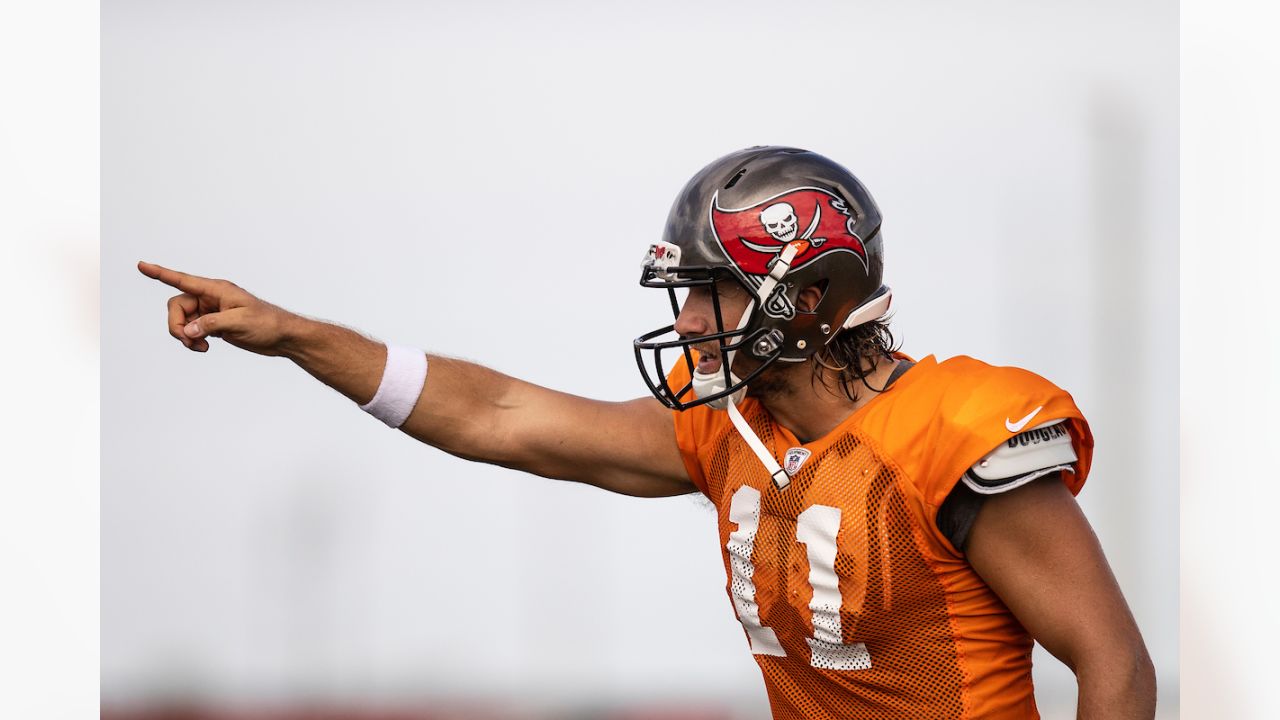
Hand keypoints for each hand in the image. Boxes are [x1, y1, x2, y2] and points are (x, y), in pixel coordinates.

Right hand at [137, 261, 297, 355]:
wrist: (282, 337)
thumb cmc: (267, 323)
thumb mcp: (240, 322)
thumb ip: (211, 324)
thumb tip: (189, 330)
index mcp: (216, 290)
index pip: (183, 280)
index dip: (161, 273)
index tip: (141, 265)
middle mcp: (210, 298)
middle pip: (176, 306)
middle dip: (176, 325)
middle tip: (189, 341)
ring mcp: (211, 311)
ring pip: (182, 320)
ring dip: (184, 335)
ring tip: (200, 347)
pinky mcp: (213, 324)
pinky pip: (191, 330)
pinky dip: (192, 340)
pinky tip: (204, 348)